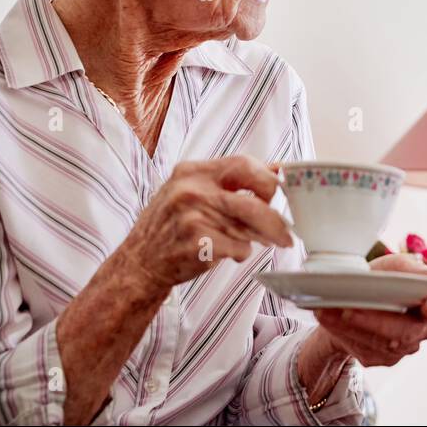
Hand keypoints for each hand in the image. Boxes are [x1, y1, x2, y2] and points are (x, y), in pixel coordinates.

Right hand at [117, 155, 292, 293]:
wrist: (139, 263)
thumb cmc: (170, 226)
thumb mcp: (190, 191)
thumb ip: (228, 181)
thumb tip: (276, 169)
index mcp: (192, 172)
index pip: (243, 164)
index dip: (269, 179)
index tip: (282, 193)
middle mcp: (191, 191)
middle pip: (253, 200)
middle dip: (276, 219)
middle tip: (287, 232)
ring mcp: (193, 217)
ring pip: (248, 228)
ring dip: (258, 238)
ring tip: (257, 242)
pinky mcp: (197, 244)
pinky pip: (238, 248)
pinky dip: (240, 253)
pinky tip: (229, 253)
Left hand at [313, 252, 426, 366]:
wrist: (355, 299)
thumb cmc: (381, 279)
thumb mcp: (393, 266)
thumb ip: (411, 268)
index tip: (426, 305)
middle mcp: (420, 329)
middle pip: (405, 332)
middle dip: (377, 321)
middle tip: (351, 310)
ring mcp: (402, 348)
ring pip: (380, 343)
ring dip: (352, 327)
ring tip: (331, 311)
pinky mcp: (380, 357)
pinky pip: (363, 349)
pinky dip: (343, 333)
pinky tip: (328, 318)